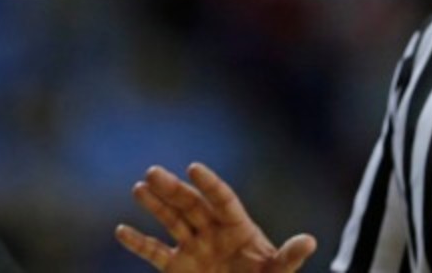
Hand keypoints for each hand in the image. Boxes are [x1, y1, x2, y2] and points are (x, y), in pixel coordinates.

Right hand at [115, 162, 315, 272]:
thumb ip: (288, 258)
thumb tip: (310, 241)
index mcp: (238, 227)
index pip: (222, 199)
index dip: (208, 184)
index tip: (193, 169)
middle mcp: (213, 231)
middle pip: (191, 205)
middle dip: (173, 189)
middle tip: (153, 172)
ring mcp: (193, 247)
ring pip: (172, 221)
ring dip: (155, 205)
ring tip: (139, 188)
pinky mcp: (177, 267)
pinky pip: (155, 252)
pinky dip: (139, 242)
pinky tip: (122, 230)